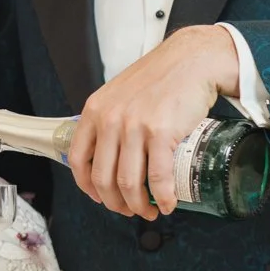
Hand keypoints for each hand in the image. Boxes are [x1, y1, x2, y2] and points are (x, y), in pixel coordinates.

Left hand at [67, 26, 240, 217]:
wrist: (191, 60)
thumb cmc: (160, 77)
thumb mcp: (120, 94)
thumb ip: (109, 120)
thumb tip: (110, 155)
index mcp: (95, 111)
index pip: (78, 160)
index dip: (88, 187)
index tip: (100, 197)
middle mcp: (110, 119)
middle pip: (102, 178)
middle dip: (116, 203)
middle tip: (130, 209)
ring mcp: (134, 126)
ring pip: (128, 183)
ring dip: (140, 206)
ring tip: (151, 210)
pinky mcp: (160, 132)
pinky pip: (158, 177)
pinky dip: (163, 197)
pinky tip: (169, 202)